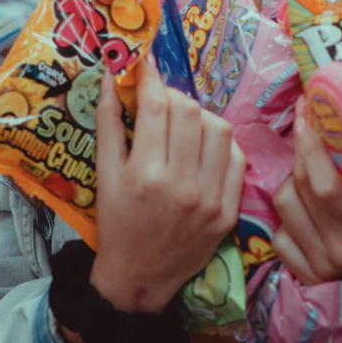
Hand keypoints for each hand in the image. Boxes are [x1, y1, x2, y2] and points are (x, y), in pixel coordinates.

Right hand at [90, 55, 245, 313]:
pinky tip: (203, 147)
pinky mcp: (229, 211)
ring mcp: (210, 199)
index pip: (156, 106)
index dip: (150, 78)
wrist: (139, 276)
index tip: (145, 66)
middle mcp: (181, 184)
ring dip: (201, 116)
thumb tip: (110, 75)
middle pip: (190, 111)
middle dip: (173, 96)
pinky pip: (236, 158)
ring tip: (184, 124)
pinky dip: (221, 144)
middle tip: (161, 101)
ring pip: (219, 129)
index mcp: (145, 174)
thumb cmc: (117, 223)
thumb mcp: (105, 175)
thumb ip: (108, 122)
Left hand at [272, 98, 341, 317]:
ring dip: (292, 180)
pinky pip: (280, 233)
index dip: (310, 147)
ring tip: (310, 171)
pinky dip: (288, 214)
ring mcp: (319, 266)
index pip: (326, 184)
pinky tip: (306, 206)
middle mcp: (339, 249)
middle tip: (305, 126)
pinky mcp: (306, 276)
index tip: (306, 115)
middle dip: (300, 150)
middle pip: (300, 189)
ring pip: (284, 206)